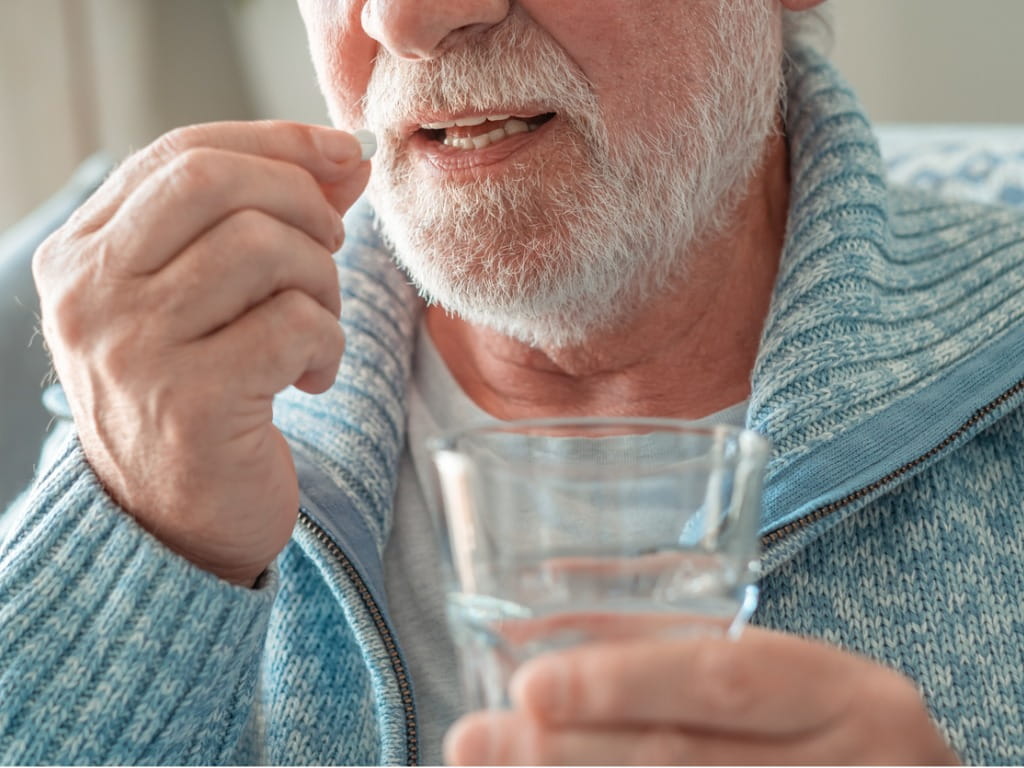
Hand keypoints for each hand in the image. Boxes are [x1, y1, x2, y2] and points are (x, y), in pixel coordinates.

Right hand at [33, 121, 370, 585]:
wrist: (174, 527)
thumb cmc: (199, 400)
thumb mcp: (210, 300)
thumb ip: (263, 220)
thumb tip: (343, 156)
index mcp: (83, 254)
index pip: (182, 153)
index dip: (277, 142)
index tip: (341, 155)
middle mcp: (91, 294)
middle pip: (215, 182)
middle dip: (302, 203)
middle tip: (330, 252)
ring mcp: (133, 348)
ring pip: (262, 248)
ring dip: (322, 282)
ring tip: (318, 328)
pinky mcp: (190, 402)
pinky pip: (292, 325)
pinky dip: (327, 344)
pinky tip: (310, 377)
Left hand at [445, 626, 958, 764]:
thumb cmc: (831, 729)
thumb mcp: (785, 677)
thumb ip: (676, 649)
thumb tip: (545, 623)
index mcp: (849, 697)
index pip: (722, 681)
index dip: (623, 683)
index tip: (529, 686)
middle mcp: (848, 767)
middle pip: (682, 764)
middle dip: (566, 755)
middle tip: (475, 738)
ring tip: (484, 763)